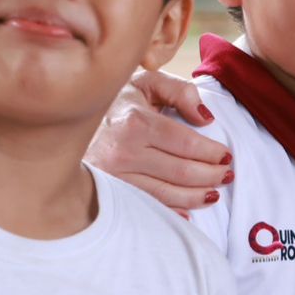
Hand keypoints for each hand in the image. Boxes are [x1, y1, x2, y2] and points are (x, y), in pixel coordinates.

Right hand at [87, 69, 230, 209]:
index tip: (226, 156)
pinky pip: (147, 207)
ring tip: (214, 193)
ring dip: (197, 196)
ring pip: (167, 194)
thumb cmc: (115, 101)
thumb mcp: (146, 82)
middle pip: (181, 172)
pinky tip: (188, 212)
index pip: (187, 143)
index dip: (212, 152)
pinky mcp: (108, 193)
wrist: (67, 119)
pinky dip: (172, 212)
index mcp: (136, 122)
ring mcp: (114, 176)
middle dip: (211, 176)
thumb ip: (180, 91)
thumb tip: (206, 118)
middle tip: (227, 175)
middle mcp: (123, 152)